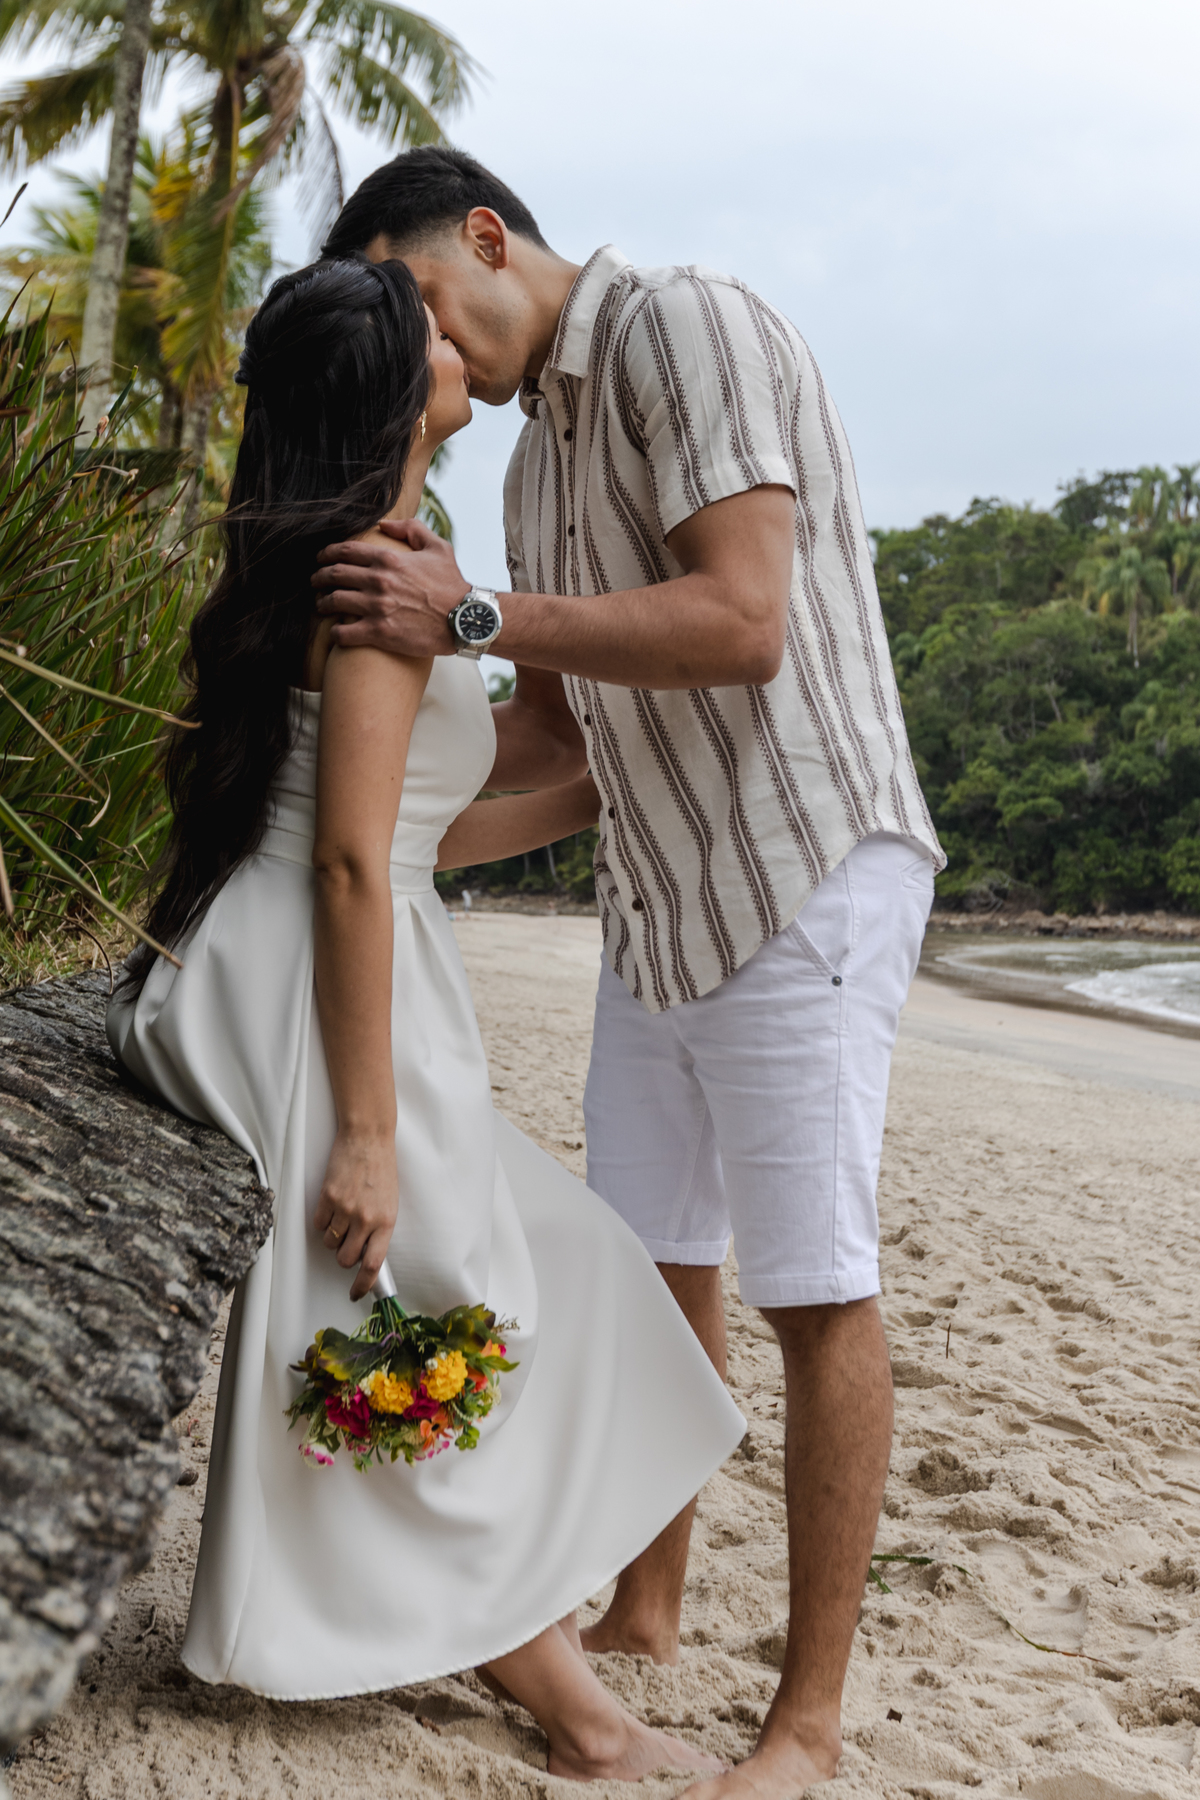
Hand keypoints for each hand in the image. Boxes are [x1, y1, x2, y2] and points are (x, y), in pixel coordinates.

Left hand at [312, 519, 471, 658]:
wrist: (465, 620)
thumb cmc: (452, 585)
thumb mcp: (438, 548)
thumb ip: (411, 529)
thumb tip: (384, 526)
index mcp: (389, 559)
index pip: (345, 551)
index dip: (327, 553)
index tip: (321, 559)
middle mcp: (379, 581)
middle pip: (334, 575)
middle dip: (319, 577)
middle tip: (315, 581)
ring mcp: (377, 608)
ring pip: (334, 602)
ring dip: (322, 603)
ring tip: (321, 605)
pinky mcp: (379, 633)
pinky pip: (344, 633)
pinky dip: (335, 633)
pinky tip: (336, 632)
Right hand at [313, 1128, 398, 1300]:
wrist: (368, 1138)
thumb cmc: (381, 1168)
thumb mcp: (389, 1203)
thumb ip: (379, 1229)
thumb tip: (366, 1254)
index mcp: (386, 1222)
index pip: (373, 1265)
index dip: (363, 1285)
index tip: (356, 1293)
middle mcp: (366, 1219)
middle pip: (346, 1259)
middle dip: (343, 1257)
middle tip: (347, 1242)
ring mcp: (345, 1209)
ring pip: (330, 1243)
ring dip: (333, 1238)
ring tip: (342, 1217)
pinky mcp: (328, 1198)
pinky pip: (318, 1225)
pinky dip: (322, 1222)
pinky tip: (331, 1207)